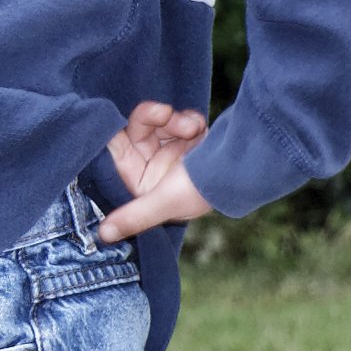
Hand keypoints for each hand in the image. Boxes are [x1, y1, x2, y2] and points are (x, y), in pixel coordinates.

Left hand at [95, 100, 215, 243]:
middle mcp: (157, 168)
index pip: (118, 155)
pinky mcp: (193, 137)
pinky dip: (190, 119)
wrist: (247, 168)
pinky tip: (200, 128)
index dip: (116, 138)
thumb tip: (103, 237)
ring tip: (193, 127)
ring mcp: (175, 151)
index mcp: (145, 186)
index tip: (119, 127)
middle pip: (138, 131)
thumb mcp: (164, 202)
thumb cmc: (204, 190)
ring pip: (160, 122)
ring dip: (176, 120)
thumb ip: (134, 216)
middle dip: (153, 120)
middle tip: (166, 114)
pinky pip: (180, 118)